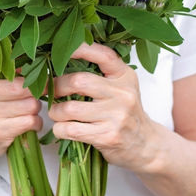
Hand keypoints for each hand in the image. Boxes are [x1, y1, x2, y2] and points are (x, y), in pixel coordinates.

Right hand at [0, 72, 41, 163]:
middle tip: (34, 94)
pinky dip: (36, 122)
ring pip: (30, 106)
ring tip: (29, 109)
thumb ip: (0, 70)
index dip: (30, 77)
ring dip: (35, 107)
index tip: (36, 78)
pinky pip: (30, 122)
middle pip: (23, 90)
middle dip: (34, 92)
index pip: (11, 76)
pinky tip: (28, 122)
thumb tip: (25, 66)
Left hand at [49, 43, 160, 171]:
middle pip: (78, 81)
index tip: (60, 51)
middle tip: (50, 92)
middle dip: (57, 86)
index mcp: (124, 76)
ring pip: (70, 108)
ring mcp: (116, 116)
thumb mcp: (122, 88)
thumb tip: (62, 61)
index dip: (80, 49)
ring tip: (56, 113)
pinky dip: (59, 129)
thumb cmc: (126, 113)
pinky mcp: (108, 136)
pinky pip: (71, 129)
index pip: (102, 55)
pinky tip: (62, 129)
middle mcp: (123, 94)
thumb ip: (101, 74)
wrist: (146, 145)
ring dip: (55, 112)